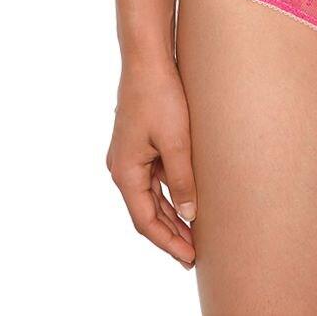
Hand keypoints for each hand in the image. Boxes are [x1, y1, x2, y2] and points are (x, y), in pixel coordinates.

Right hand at [106, 57, 197, 267]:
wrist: (147, 58)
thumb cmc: (159, 95)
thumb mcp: (176, 141)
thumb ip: (182, 179)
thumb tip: (189, 214)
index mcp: (125, 172)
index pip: (146, 221)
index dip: (168, 242)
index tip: (189, 258)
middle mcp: (122, 167)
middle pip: (147, 211)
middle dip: (170, 233)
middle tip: (194, 254)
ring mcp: (129, 154)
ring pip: (151, 195)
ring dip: (171, 213)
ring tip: (194, 232)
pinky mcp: (139, 142)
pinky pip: (154, 176)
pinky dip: (169, 191)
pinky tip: (186, 197)